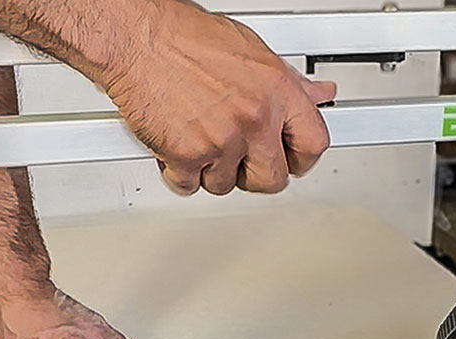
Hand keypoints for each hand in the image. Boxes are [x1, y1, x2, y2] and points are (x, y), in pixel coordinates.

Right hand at [98, 0, 336, 194]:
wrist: (138, 38)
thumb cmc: (185, 37)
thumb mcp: (252, 51)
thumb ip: (288, 82)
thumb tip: (317, 95)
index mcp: (277, 91)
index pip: (314, 143)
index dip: (301, 159)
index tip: (291, 161)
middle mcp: (254, 117)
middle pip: (272, 178)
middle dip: (254, 174)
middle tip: (239, 160)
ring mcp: (221, 139)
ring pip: (226, 184)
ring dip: (211, 170)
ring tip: (200, 138)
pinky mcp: (185, 155)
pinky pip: (189, 184)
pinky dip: (179, 171)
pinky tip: (176, 145)